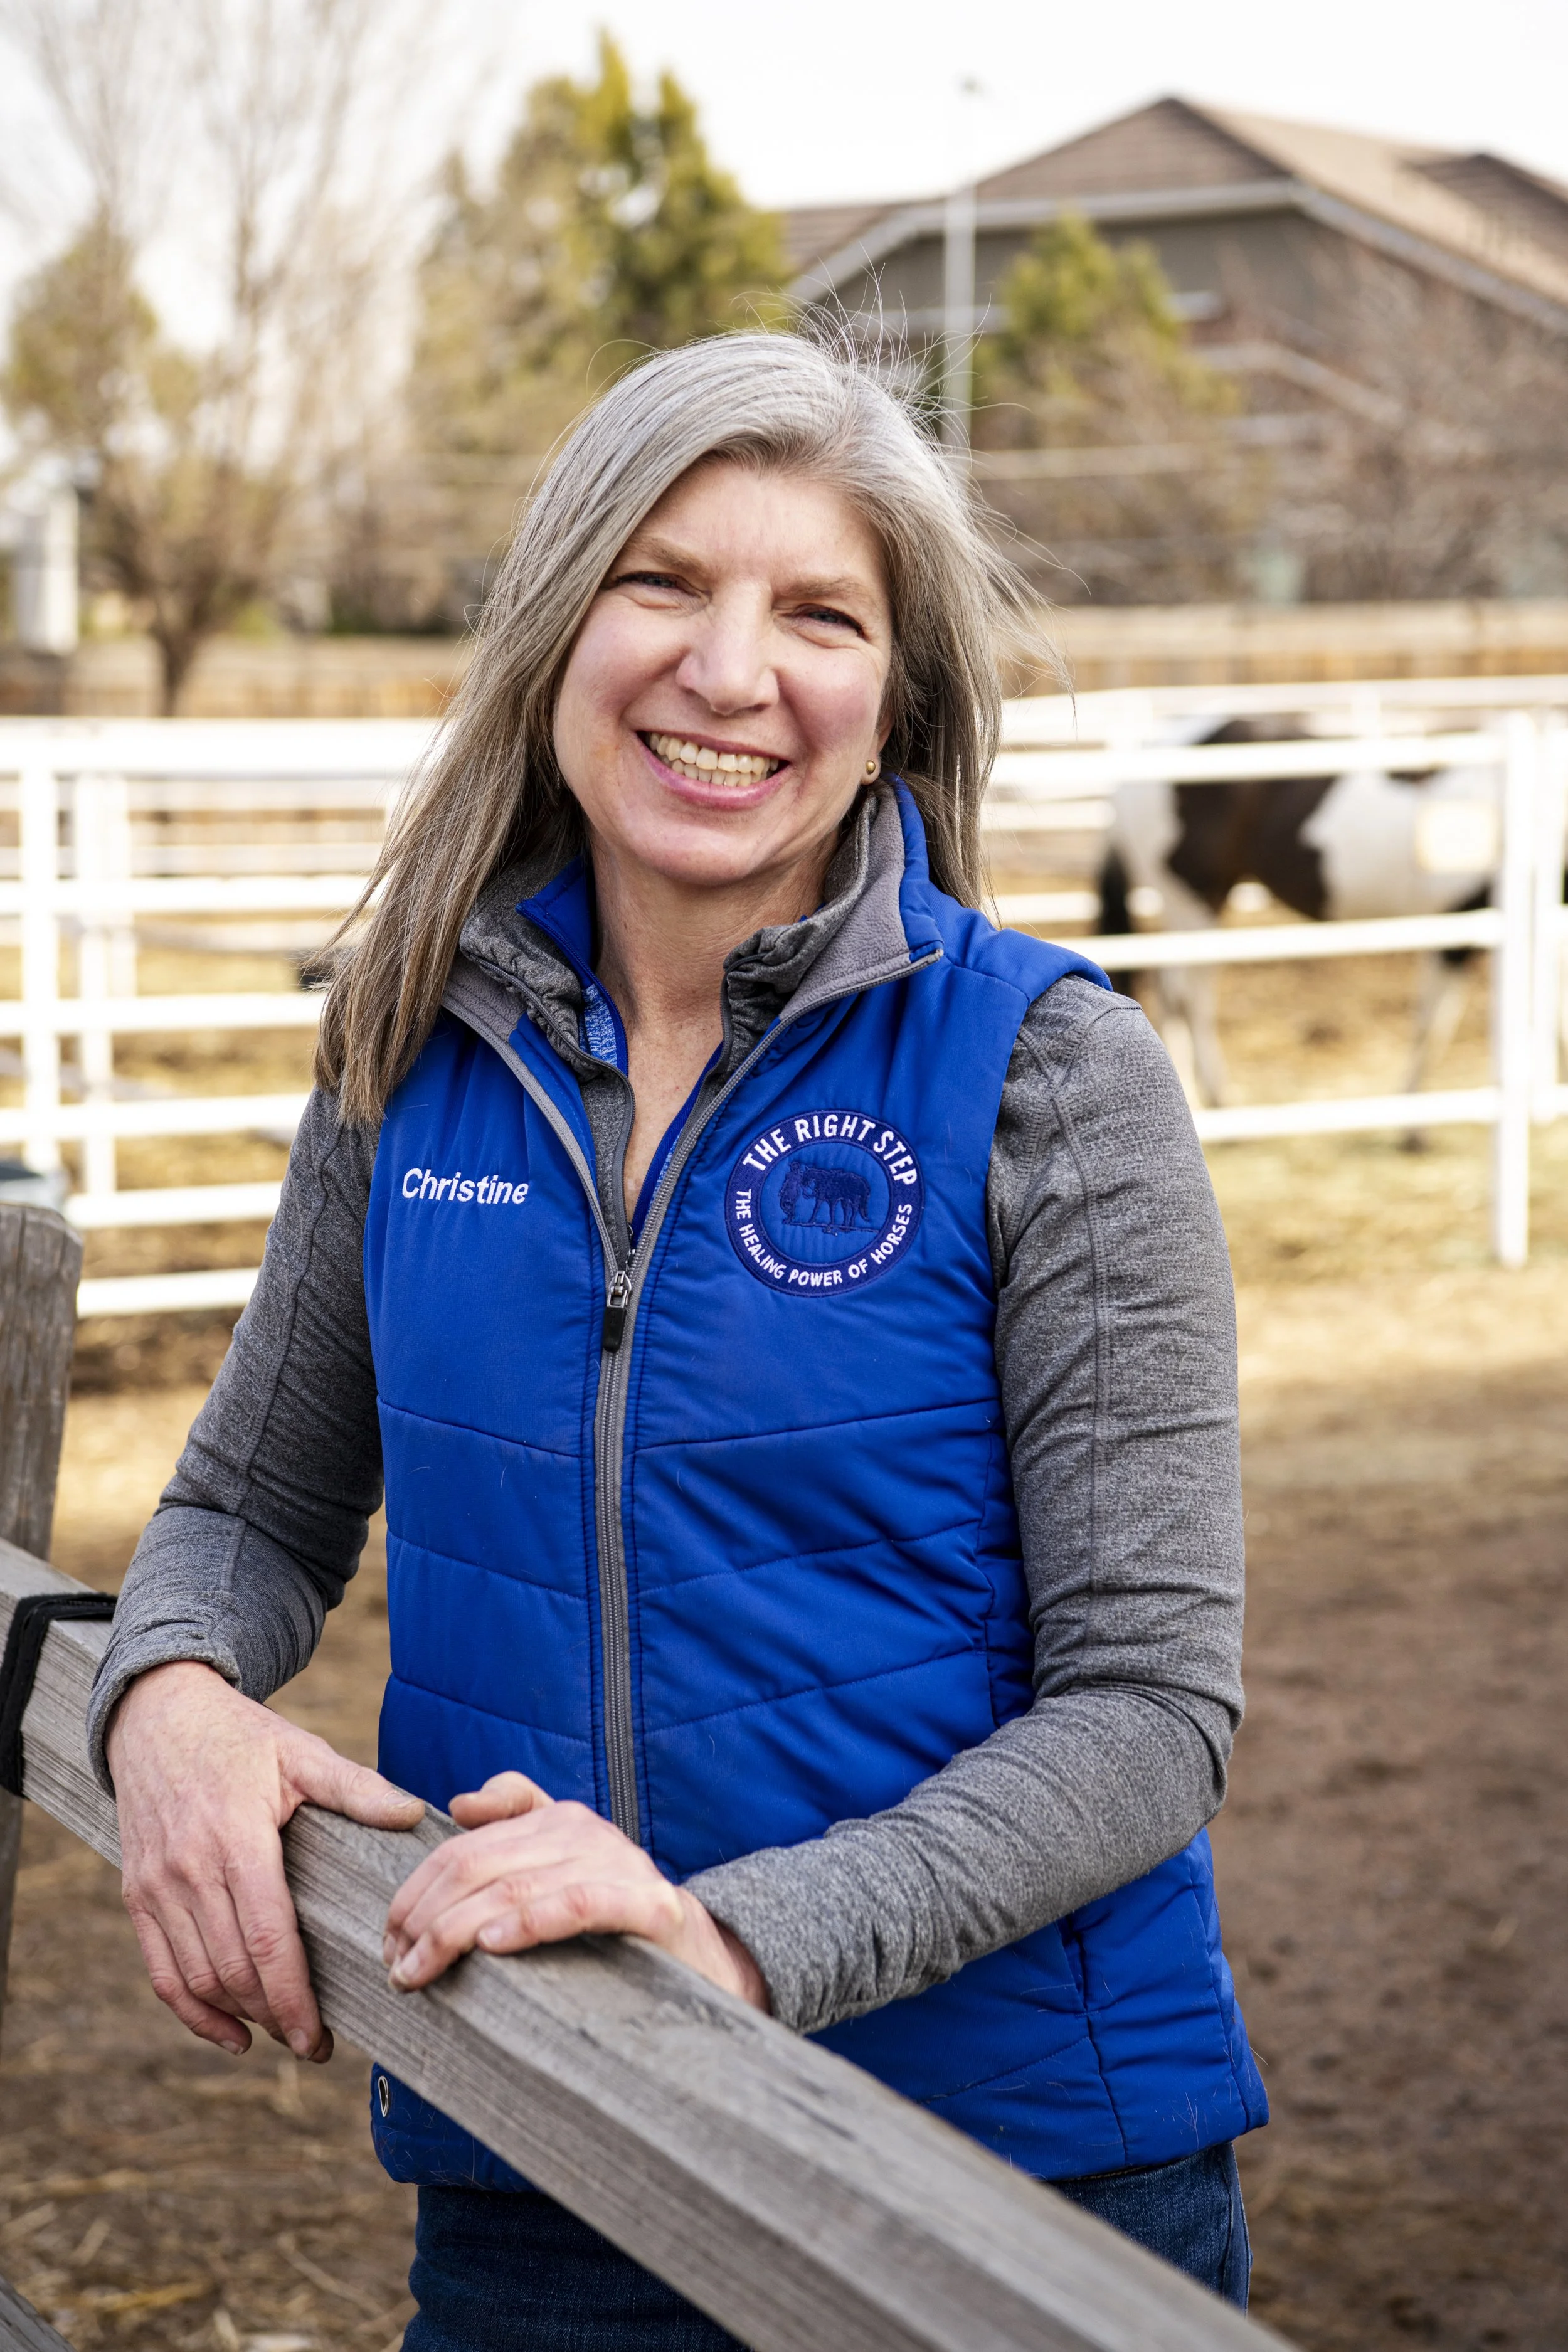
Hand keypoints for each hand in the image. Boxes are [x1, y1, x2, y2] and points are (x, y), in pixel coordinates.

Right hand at [107, 1660, 424, 2061]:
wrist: (158, 1716)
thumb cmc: (241, 1737)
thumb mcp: (301, 1752)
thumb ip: (356, 1788)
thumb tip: (415, 1813)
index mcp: (237, 1838)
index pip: (268, 1938)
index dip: (293, 1997)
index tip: (320, 2037)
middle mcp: (189, 1869)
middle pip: (233, 1969)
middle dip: (275, 2017)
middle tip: (315, 2044)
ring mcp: (156, 1886)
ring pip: (196, 1978)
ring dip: (239, 2017)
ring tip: (283, 2035)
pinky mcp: (136, 1895)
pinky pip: (159, 1971)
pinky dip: (191, 2012)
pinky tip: (230, 2034)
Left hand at [382, 1771, 768, 2012]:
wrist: (701, 1956)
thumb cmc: (613, 1918)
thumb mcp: (560, 1864)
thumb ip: (517, 1820)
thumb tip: (461, 1804)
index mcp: (557, 1820)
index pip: (464, 1848)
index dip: (417, 1889)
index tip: (388, 1936)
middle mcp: (585, 1832)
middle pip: (479, 1866)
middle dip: (425, 1917)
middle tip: (395, 1967)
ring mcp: (618, 1865)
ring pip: (515, 1888)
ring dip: (455, 1932)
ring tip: (419, 1971)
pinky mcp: (648, 1906)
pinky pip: (578, 1904)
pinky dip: (530, 1921)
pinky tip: (492, 1944)